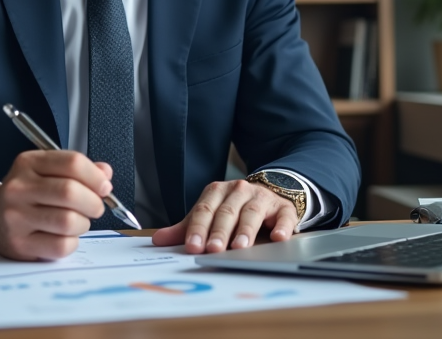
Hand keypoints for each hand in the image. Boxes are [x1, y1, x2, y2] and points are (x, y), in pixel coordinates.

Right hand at [0, 150, 111, 260]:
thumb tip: (104, 173)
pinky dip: (71, 242)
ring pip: (68, 221)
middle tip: (95, 207)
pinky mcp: (20, 244)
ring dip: (83, 224)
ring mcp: (16, 217)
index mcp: (28, 163)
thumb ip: (76, 169)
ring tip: (78, 221)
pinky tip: (64, 236)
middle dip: (93, 202)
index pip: (72, 163)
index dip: (96, 177)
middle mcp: (19, 188)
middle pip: (70, 192)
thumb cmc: (26, 194)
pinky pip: (61, 246)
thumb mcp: (45, 171)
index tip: (104, 186)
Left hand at [151, 179, 298, 253]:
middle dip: (219, 232)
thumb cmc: (234, 209)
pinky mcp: (283, 207)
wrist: (268, 195)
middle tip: (214, 249)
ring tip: (240, 246)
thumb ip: (186, 229)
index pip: (204, 210)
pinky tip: (278, 237)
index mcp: (216, 192)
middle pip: (226, 212)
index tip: (192, 246)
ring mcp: (261, 197)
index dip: (198, 229)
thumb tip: (158, 240)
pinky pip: (283, 216)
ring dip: (245, 230)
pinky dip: (281, 227)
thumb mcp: (209, 216)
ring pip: (251, 212)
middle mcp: (238, 191)